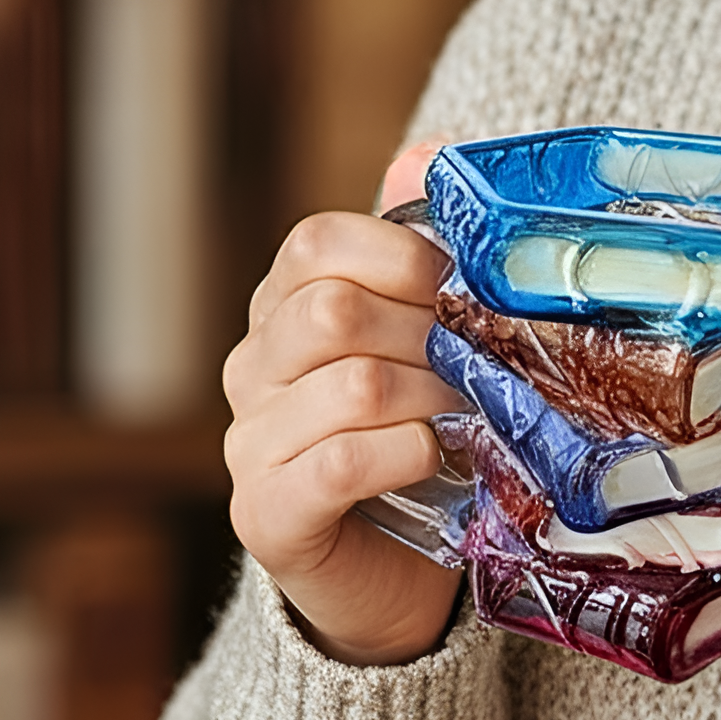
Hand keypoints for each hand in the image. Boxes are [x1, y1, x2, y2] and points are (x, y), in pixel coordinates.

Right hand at [223, 141, 460, 664]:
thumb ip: (426, 244)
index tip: (458, 288)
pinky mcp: (265, 514)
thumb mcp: (427, 333)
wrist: (398, 567)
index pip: (315, 243)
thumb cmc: (418, 429)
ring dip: (429, 398)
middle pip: (332, 311)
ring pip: (349, 385)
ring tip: (464, 417)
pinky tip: (433, 458)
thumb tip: (430, 152)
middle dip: (423, 333)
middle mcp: (251, 367)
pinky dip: (404, 452)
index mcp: (284, 307)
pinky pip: (337, 461)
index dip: (400, 256)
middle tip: (472, 365)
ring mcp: (248, 442)